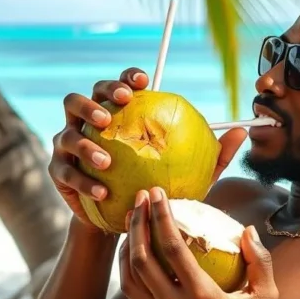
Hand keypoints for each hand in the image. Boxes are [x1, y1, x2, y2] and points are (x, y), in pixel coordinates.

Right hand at [49, 68, 247, 228]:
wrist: (119, 220)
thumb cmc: (155, 188)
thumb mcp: (188, 173)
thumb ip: (211, 154)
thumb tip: (241, 132)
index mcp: (115, 114)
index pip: (117, 87)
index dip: (125, 78)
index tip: (143, 83)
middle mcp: (87, 123)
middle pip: (81, 98)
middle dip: (97, 98)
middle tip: (116, 110)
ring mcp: (68, 145)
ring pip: (68, 132)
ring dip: (85, 141)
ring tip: (105, 156)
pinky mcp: (58, 171)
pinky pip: (66, 172)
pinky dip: (84, 181)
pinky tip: (103, 192)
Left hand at [119, 187, 280, 298]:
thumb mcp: (267, 295)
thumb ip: (259, 260)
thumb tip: (246, 229)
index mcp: (202, 295)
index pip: (172, 247)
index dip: (161, 216)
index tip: (157, 193)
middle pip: (143, 257)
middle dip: (137, 223)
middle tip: (140, 199)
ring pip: (130, 277)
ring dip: (127, 245)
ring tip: (131, 222)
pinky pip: (134, 295)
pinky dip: (129, 270)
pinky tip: (134, 253)